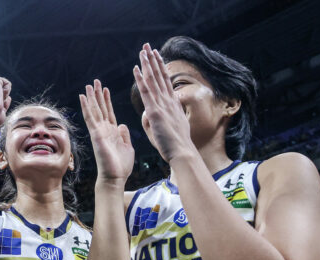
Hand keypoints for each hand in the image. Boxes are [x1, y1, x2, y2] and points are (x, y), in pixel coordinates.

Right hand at [80, 79, 134, 185]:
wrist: (115, 178)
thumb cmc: (121, 166)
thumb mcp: (127, 147)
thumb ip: (124, 135)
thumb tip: (122, 125)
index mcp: (112, 132)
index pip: (108, 112)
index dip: (106, 100)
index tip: (105, 89)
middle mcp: (104, 130)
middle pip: (100, 109)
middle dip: (97, 95)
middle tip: (95, 81)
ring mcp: (99, 132)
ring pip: (94, 110)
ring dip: (91, 97)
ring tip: (89, 85)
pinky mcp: (96, 134)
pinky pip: (90, 118)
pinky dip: (86, 106)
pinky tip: (83, 96)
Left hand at [133, 44, 195, 162]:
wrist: (182, 152)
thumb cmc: (175, 144)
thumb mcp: (166, 128)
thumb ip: (155, 118)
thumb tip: (148, 113)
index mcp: (172, 104)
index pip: (165, 82)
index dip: (160, 68)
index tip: (157, 56)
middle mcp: (169, 101)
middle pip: (160, 76)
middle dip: (154, 60)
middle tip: (149, 46)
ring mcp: (163, 105)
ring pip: (153, 80)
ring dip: (147, 63)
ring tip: (143, 50)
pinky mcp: (156, 112)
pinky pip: (146, 92)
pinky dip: (141, 78)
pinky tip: (137, 67)